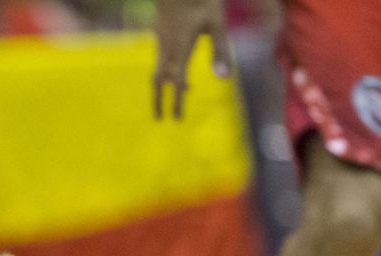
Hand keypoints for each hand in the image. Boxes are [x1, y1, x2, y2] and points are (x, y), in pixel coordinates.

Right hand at [152, 0, 232, 119]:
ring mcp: (160, 37)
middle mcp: (167, 46)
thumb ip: (221, 50)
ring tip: (166, 96)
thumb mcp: (217, 24)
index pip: (177, 82)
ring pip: (157, 67)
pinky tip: (170, 65)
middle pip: (159, 80)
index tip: (177, 118)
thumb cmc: (202, 0)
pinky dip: (163, 68)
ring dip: (161, 85)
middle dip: (159, 100)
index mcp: (180, 49)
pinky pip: (158, 55)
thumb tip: (223, 78)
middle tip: (160, 118)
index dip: (177, 101)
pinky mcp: (158, 29)